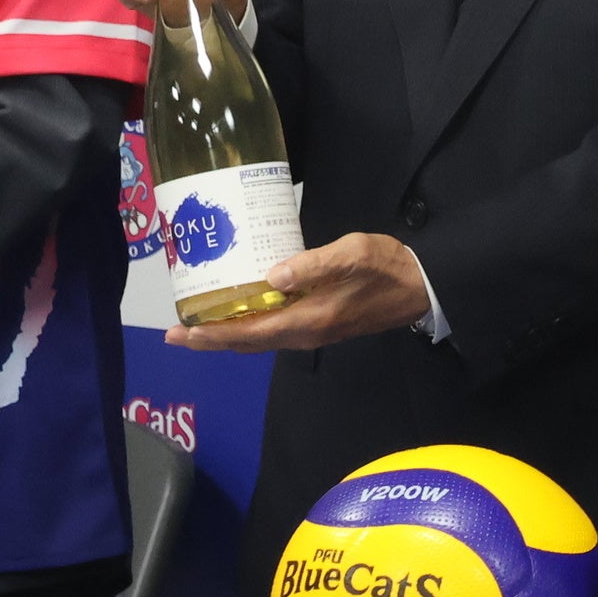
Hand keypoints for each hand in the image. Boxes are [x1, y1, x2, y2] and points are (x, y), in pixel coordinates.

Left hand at [166, 232, 434, 349]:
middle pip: (248, 342)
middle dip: (210, 339)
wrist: (423, 288)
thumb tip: (272, 275)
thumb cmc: (388, 267)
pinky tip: (241, 310)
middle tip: (174, 332)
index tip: (181, 332)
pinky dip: (249, 326)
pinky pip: (274, 331)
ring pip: (260, 339)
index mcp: (310, 318)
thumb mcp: (354, 254)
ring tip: (198, 323)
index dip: (213, 334)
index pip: (250, 333)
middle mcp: (305, 333)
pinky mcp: (319, 324)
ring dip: (227, 334)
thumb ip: (315, 264)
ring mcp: (313, 331)